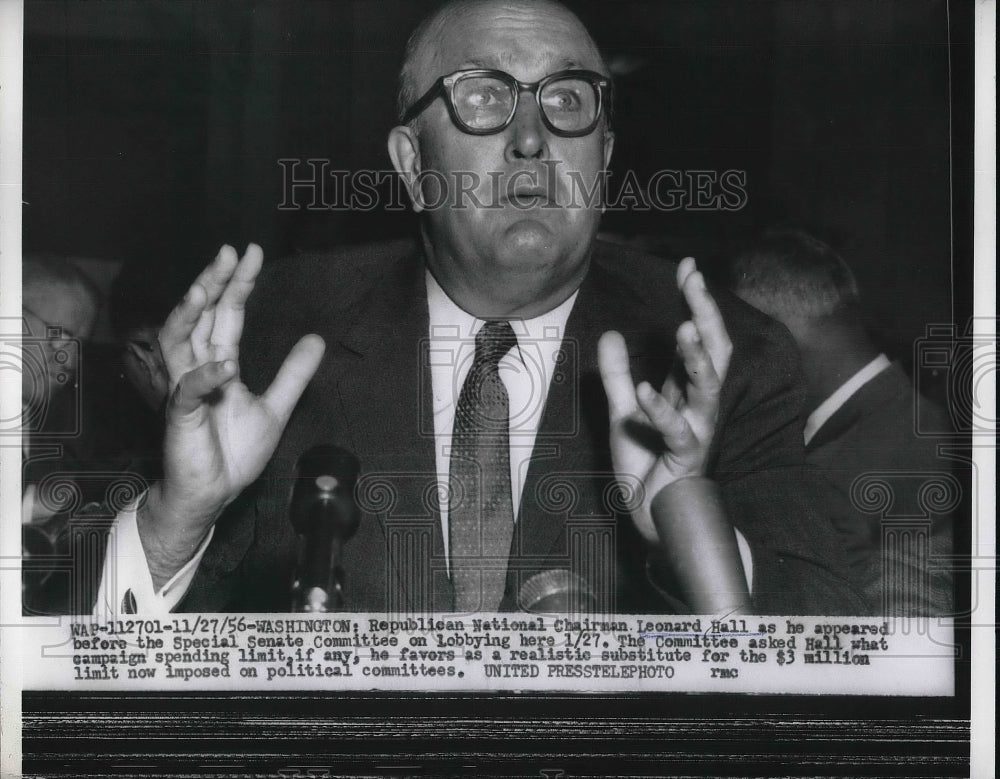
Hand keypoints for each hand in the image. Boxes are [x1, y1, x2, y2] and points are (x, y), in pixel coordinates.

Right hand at [139, 244, 324, 584]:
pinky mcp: (180, 417)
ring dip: (192, 312)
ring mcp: (185, 391)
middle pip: (200, 317)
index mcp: (217, 364)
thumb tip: (315, 339)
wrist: (212, 494)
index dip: (237, 285)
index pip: (225, 315)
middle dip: (213, 283)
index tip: (251, 254)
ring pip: (179, 341)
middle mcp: (196, 369)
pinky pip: (187, 390)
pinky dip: (205, 375)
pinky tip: (225, 363)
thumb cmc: (233, 452)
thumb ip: (292, 374)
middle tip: (230, 252)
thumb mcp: (275, 407)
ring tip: (208, 286)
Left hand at [598, 257, 731, 543]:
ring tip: (684, 327)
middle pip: (713, 352)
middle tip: (695, 281)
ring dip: (697, 358)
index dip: (694, 302)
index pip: (695, 338)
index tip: (689, 266)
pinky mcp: (685, 457)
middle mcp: (698, 405)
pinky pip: (677, 431)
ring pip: (708, 389)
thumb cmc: (646, 466)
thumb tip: (611, 334)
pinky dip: (660, 411)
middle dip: (706, 315)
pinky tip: (643, 391)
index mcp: (685, 391)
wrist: (653, 517)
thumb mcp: (622, 413)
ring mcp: (696, 430)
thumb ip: (616, 375)